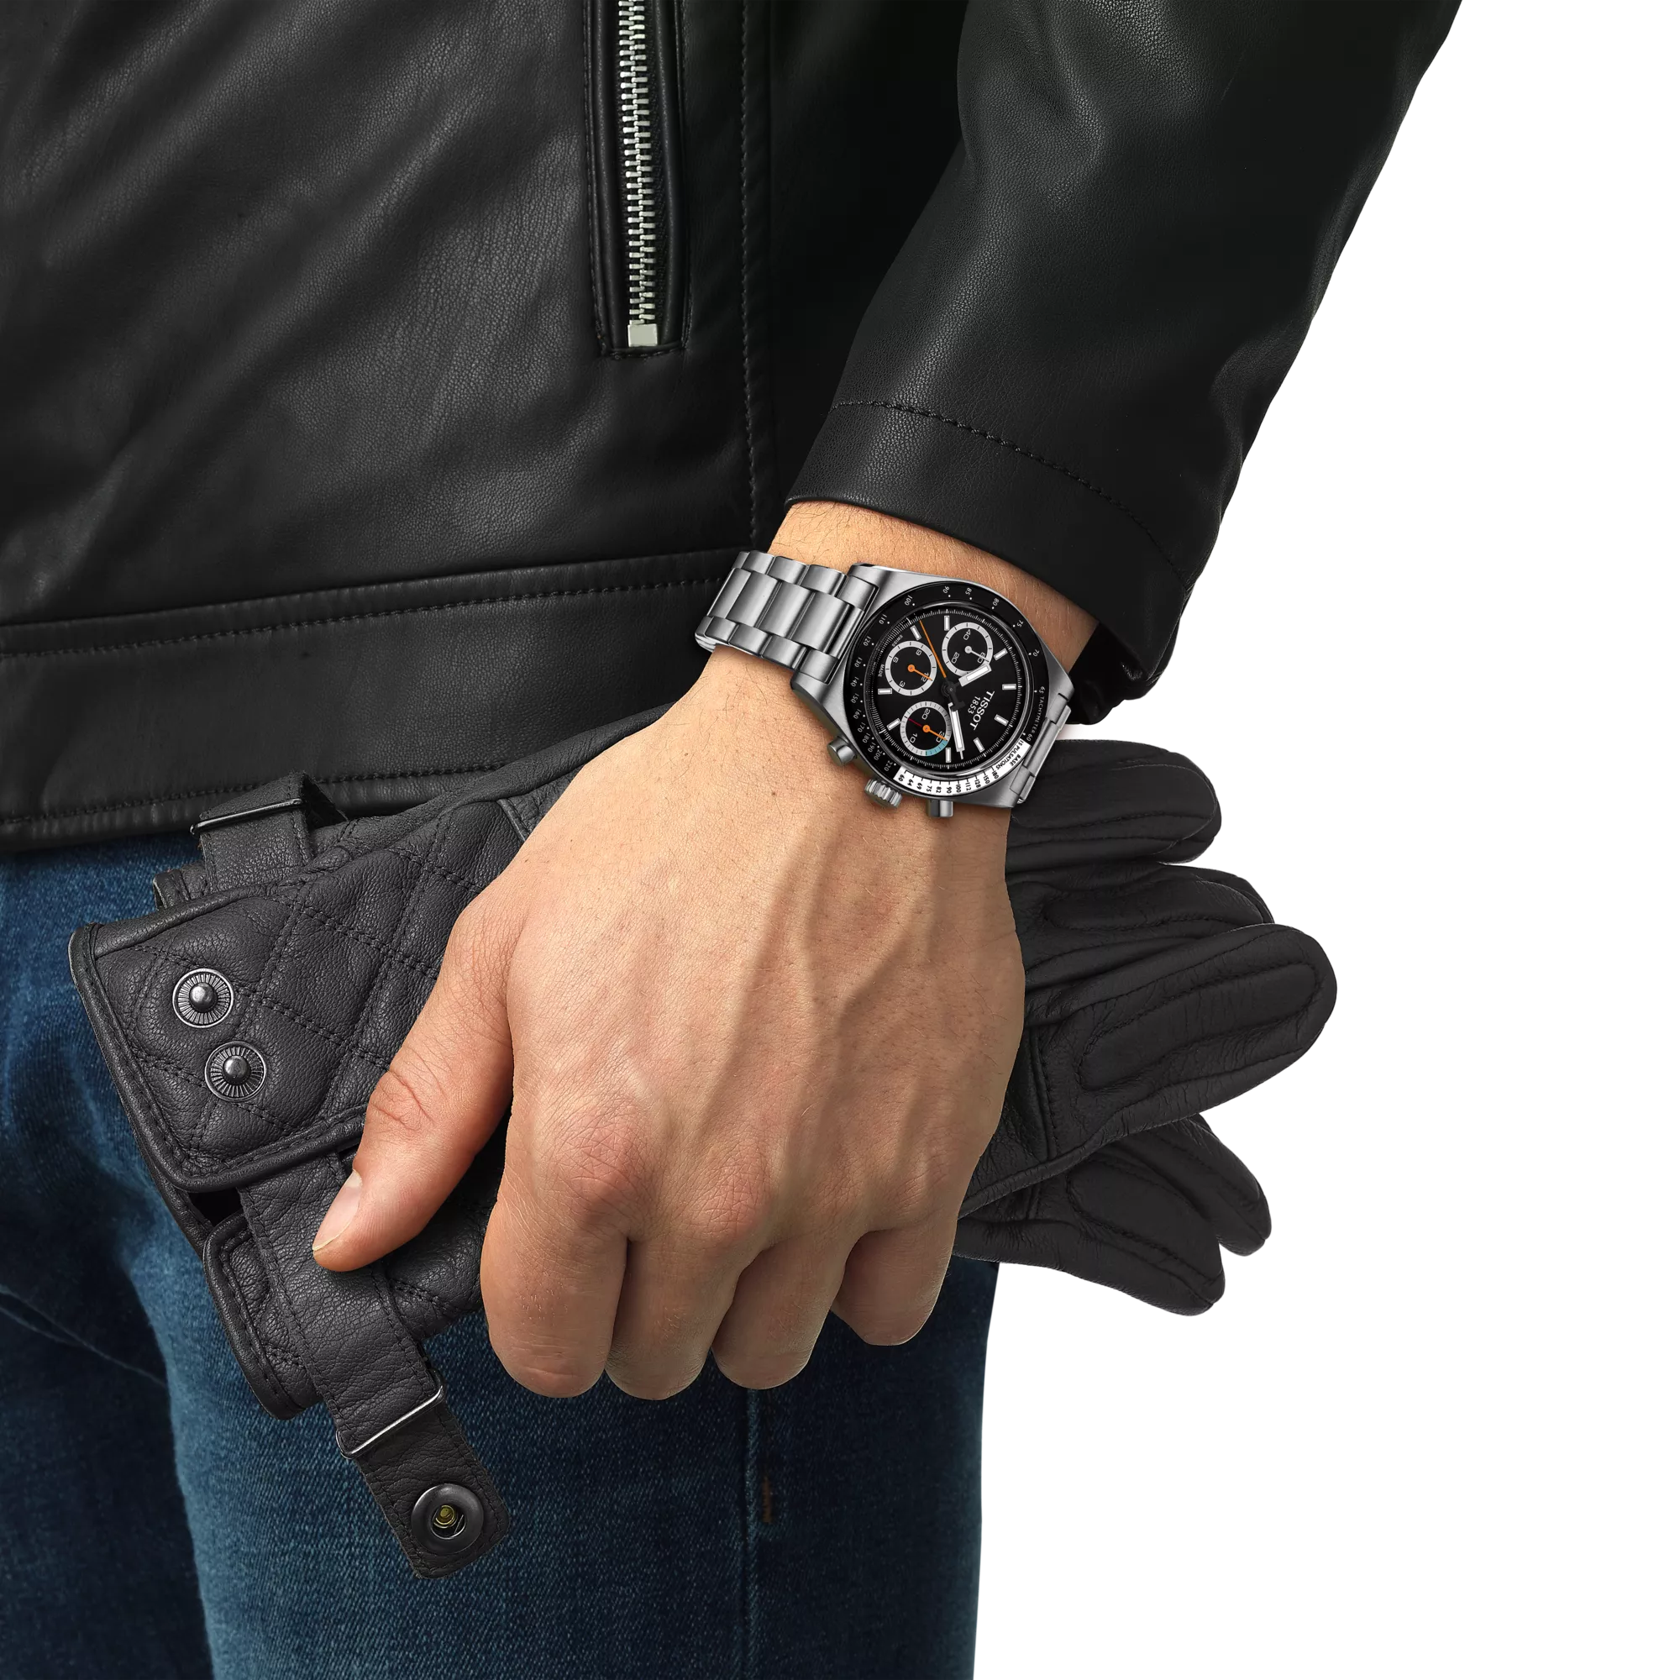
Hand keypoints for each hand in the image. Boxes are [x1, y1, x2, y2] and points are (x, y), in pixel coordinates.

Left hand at [312, 505, 1092, 1398]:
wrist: (845, 757)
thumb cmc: (674, 831)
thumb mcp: (508, 943)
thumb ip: (429, 1108)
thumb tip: (354, 1238)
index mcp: (590, 1149)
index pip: (545, 1347)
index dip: (538, 1314)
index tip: (559, 1264)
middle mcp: (714, 1198)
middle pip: (654, 1360)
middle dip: (633, 1305)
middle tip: (649, 1211)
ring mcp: (834, 1190)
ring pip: (768, 1353)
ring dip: (739, 1305)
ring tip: (739, 1209)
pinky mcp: (931, 1164)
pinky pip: (888, 1310)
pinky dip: (853, 1284)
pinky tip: (829, 1208)